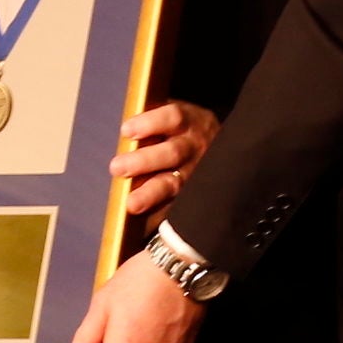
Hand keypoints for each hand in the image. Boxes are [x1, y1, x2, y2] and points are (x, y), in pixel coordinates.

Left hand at [110, 101, 219, 218]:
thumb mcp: (175, 117)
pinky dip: (160, 216)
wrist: (225, 150)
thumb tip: (122, 131)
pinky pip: (179, 208)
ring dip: (151, 193)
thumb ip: (153, 120)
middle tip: (116, 167)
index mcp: (190, 121)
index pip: (173, 117)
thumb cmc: (182, 131)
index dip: (150, 123)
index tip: (126, 130)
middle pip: (172, 152)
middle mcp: (196, 146)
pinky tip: (142, 225)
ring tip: (130, 203)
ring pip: (177, 183)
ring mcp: (199, 173)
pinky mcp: (197, 196)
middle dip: (144, 160)